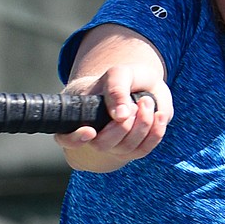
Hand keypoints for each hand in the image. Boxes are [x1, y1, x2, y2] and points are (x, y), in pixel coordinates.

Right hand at [54, 64, 171, 171]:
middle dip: (123, 126)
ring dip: (142, 124)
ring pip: (125, 148)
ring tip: (147, 101)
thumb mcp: (118, 74)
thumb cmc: (123, 80)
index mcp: (80, 117)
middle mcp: (94, 136)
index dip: (75, 139)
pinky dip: (155, 133)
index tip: (90, 131)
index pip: (65, 138)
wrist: (143, 85)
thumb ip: (116, 88)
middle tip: (137, 102)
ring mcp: (114, 146)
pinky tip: (159, 115)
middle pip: (102, 144)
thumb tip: (120, 115)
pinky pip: (144, 150)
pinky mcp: (135, 149)